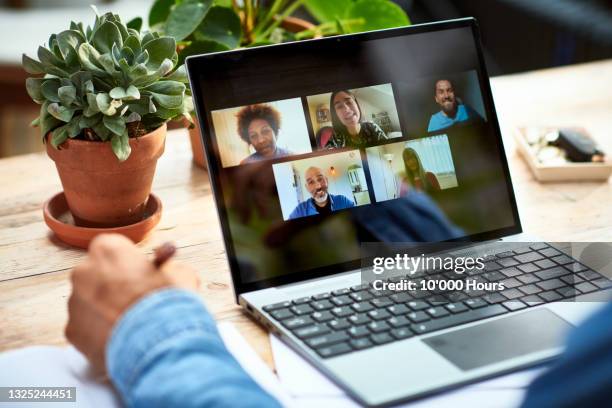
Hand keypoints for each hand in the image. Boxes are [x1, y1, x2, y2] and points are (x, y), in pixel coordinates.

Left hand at [65, 233, 199, 371]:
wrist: (157, 343)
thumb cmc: (168, 303)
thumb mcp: (181, 275)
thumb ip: (168, 268)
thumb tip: (168, 271)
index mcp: (108, 249)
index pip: (113, 247)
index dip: (130, 263)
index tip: (142, 274)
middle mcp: (83, 271)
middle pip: (96, 274)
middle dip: (112, 285)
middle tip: (135, 300)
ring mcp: (75, 302)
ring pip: (89, 302)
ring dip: (105, 310)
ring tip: (131, 325)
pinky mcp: (71, 330)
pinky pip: (85, 328)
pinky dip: (99, 333)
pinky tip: (121, 339)